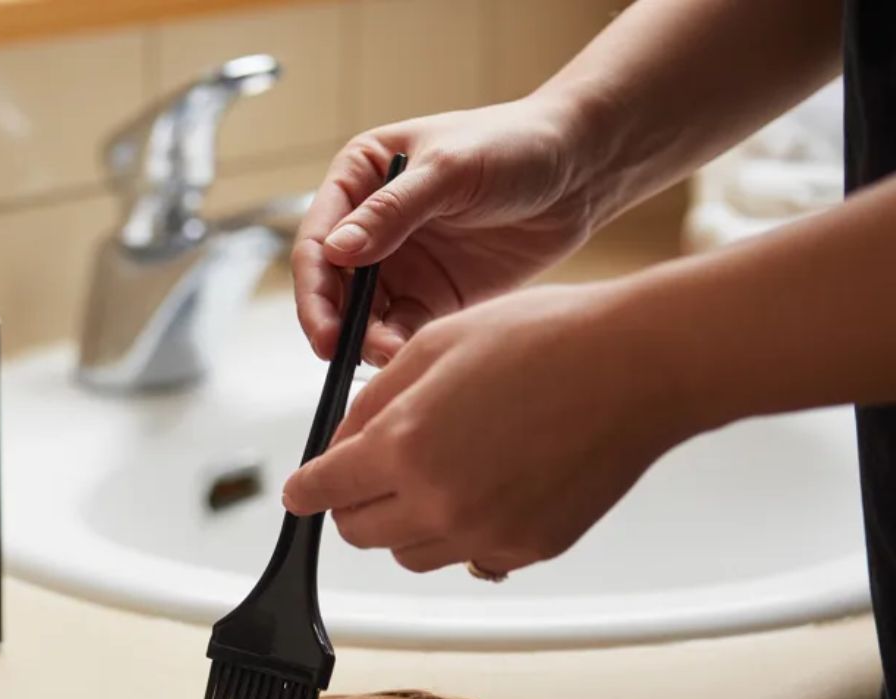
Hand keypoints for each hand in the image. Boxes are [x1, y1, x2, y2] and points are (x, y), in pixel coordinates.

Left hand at [282, 283, 700, 575]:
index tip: (302, 490)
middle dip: (354, 502)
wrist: (637, 366)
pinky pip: (469, 559)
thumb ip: (374, 402)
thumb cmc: (546, 339)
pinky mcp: (527, 549)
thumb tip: (340, 441)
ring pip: (409, 554)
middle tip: (374, 469)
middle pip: (357, 533)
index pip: (320, 492)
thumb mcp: (435, 345)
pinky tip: (487, 486)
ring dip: (406, 523)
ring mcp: (484, 534)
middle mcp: (438, 503)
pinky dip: (462, 533)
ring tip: (441, 470)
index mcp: (403, 448)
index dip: (305, 489)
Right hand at [293, 98, 602, 362]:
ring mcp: (400, 263)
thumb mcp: (450, 170)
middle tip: (341, 354)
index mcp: (360, 179)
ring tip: (388, 357)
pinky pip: (401, 329)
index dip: (314, 286)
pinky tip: (411, 357)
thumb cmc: (514, 143)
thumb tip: (335, 253)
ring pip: (363, 314)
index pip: (318, 239)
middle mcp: (370, 224)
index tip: (324, 325)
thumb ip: (392, 211)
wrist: (581, 168)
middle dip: (334, 322)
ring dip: (366, 339)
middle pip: (332, 286)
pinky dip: (399, 347)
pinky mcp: (432, 295)